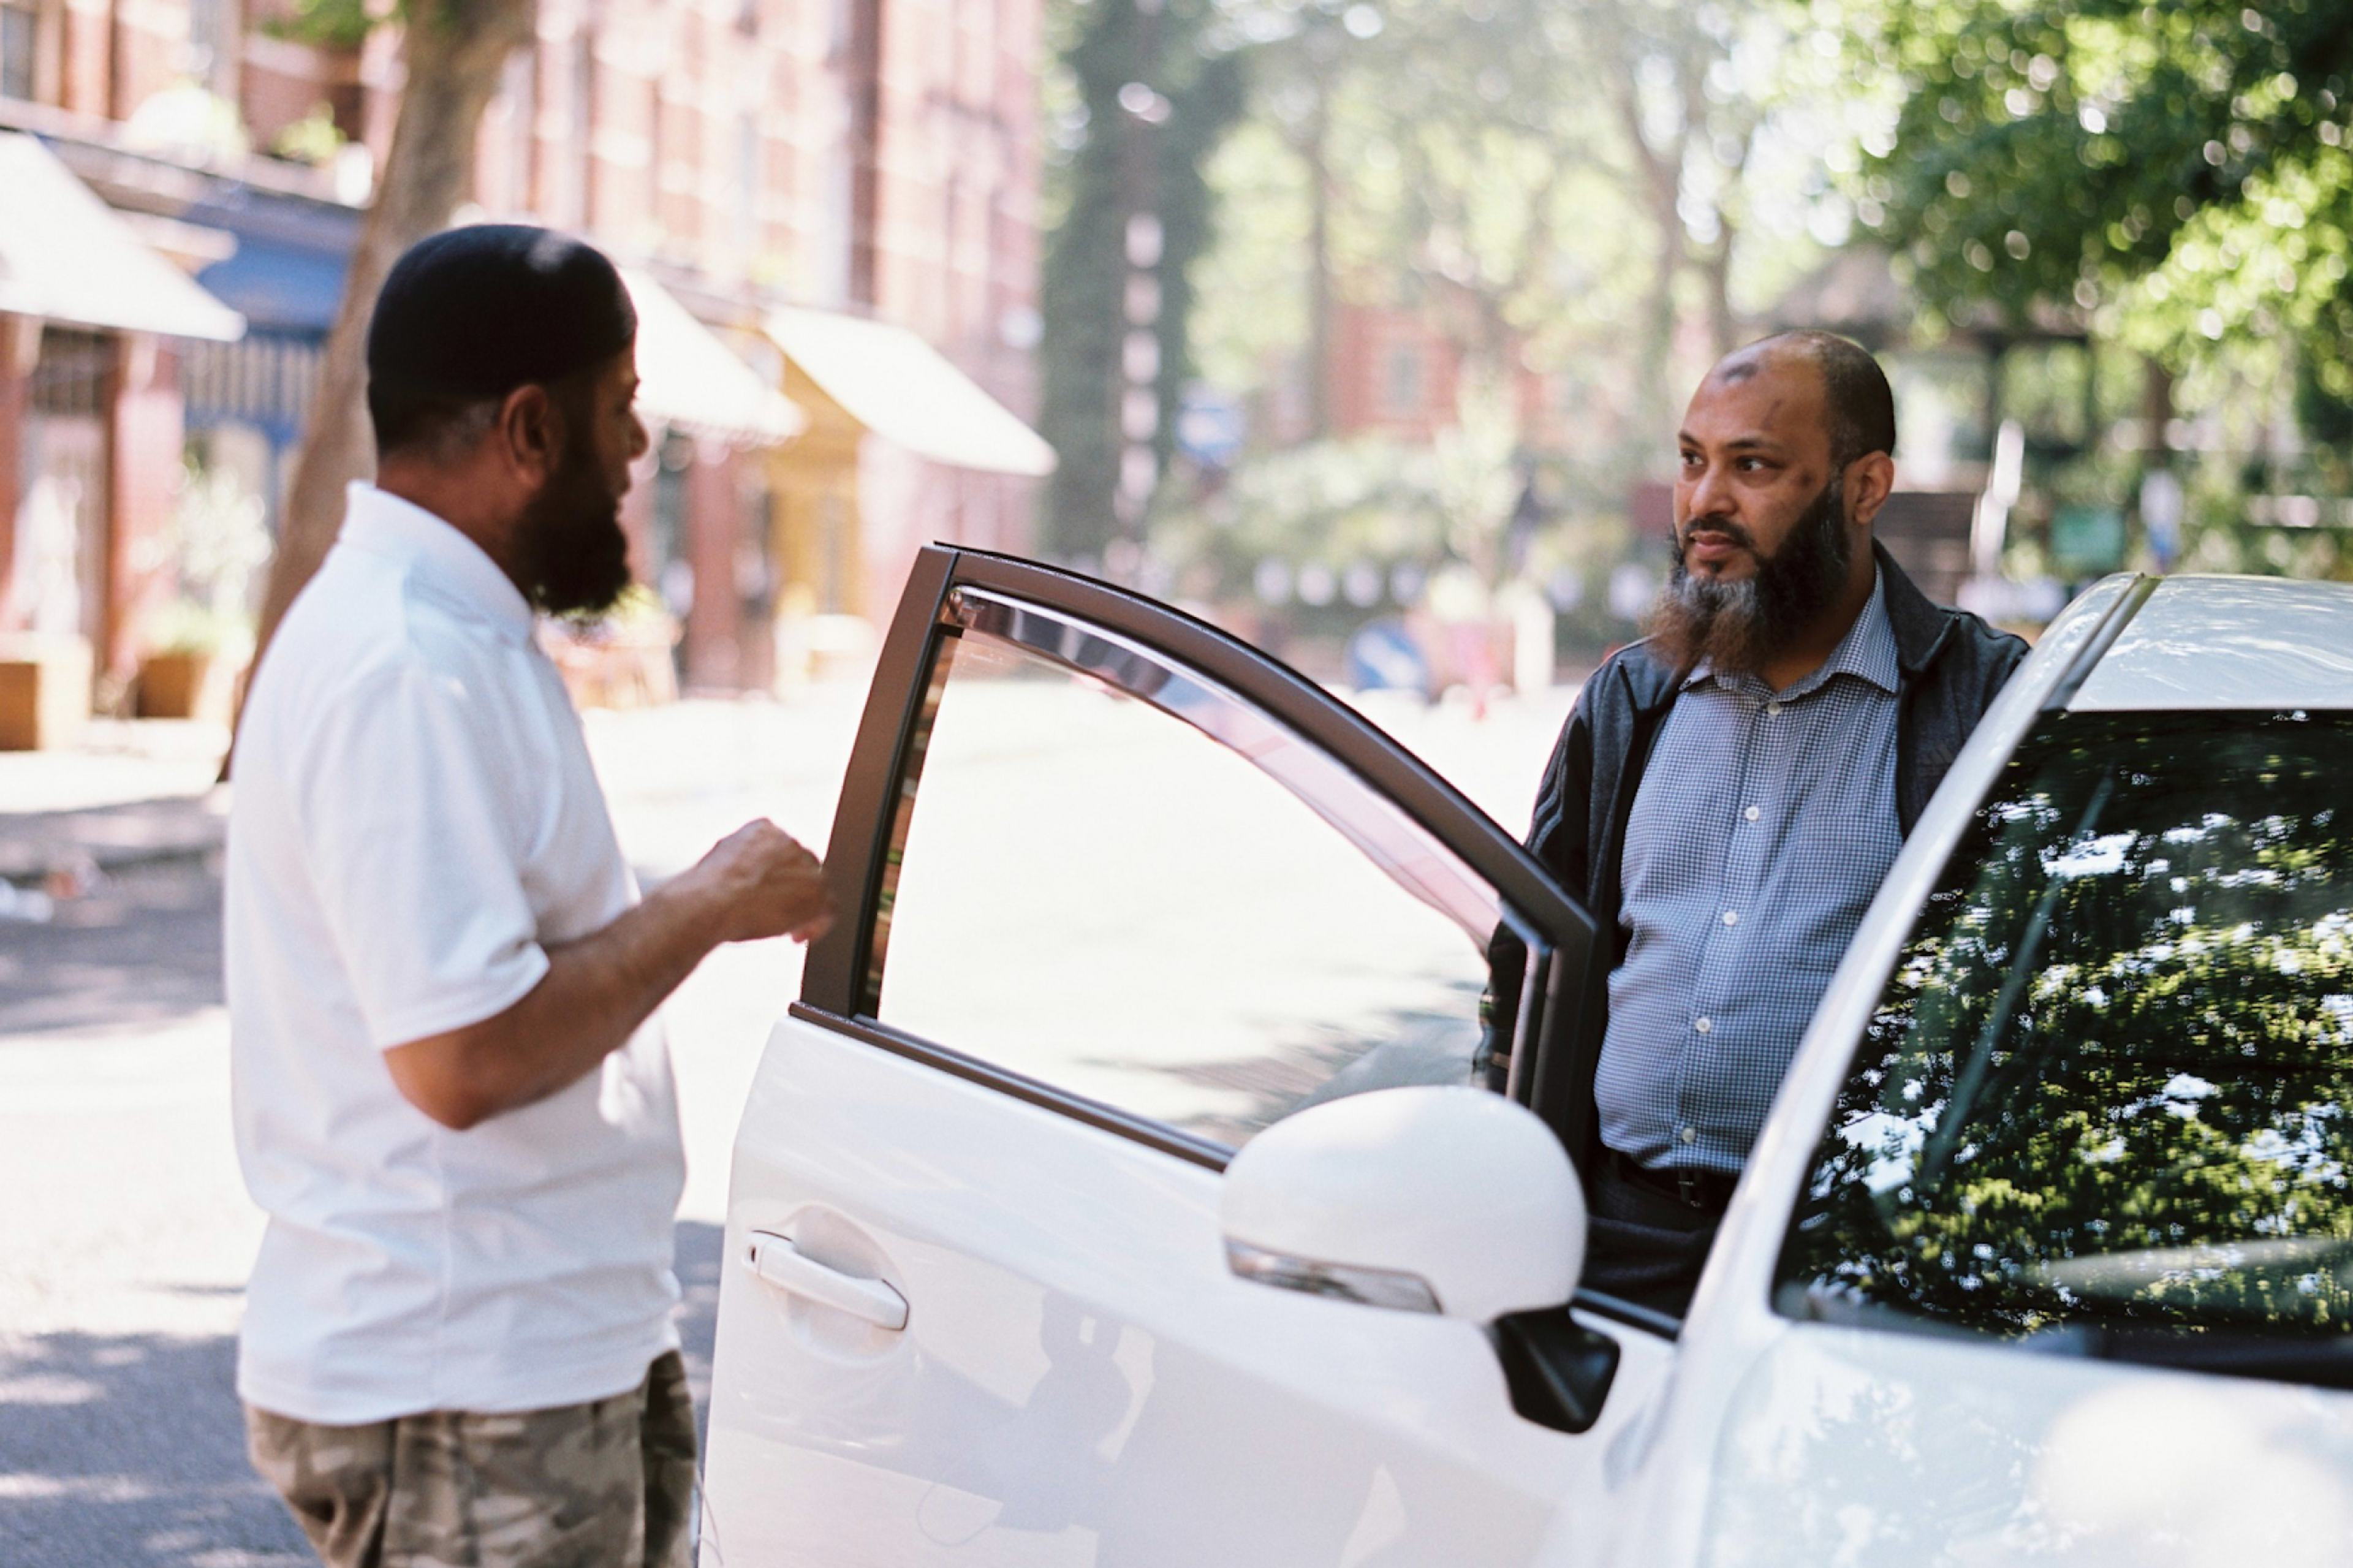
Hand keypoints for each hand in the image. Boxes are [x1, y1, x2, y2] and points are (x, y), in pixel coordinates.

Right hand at [682, 820, 835, 945]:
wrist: (714, 899)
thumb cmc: (707, 890)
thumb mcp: (719, 862)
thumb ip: (740, 862)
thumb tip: (744, 877)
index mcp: (764, 830)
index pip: (782, 851)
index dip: (778, 876)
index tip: (769, 893)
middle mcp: (789, 842)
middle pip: (802, 868)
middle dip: (791, 892)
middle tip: (777, 914)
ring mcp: (807, 866)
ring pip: (816, 888)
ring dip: (803, 909)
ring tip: (784, 929)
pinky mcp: (818, 891)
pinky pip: (829, 908)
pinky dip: (817, 925)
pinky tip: (797, 937)